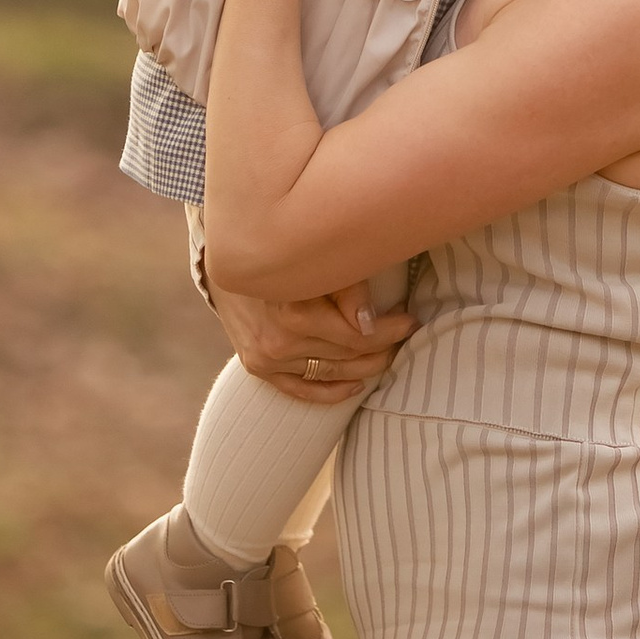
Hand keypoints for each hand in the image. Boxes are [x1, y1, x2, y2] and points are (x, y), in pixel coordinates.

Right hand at [206, 275, 414, 401]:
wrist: (229, 255)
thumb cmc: (281, 247)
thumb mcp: (315, 259)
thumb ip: (347, 286)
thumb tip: (370, 322)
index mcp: (293, 310)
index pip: (357, 335)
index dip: (390, 329)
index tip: (410, 320)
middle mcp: (278, 340)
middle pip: (347, 356)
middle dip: (382, 347)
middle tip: (404, 333)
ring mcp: (266, 357)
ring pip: (330, 374)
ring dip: (364, 368)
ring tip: (386, 353)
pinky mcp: (257, 366)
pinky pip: (301, 390)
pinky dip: (331, 391)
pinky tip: (355, 385)